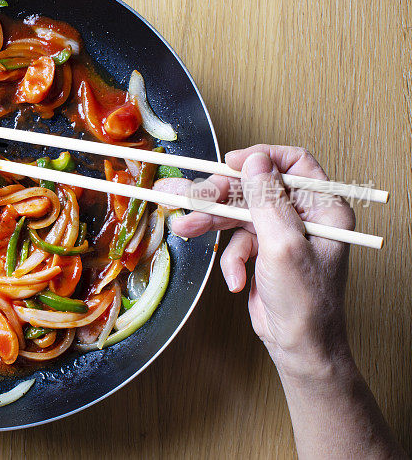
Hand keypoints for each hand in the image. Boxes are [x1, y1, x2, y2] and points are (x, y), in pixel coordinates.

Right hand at [171, 145, 355, 378]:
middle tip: (186, 197)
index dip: (260, 159)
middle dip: (219, 196)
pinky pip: (237, 240)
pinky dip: (231, 258)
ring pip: (239, 213)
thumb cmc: (305, 302)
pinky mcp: (264, 251)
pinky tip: (234, 278)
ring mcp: (282, 234)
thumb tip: (254, 161)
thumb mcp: (283, 245)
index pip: (293, 164)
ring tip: (183, 227)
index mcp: (323, 207)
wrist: (298, 346)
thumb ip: (267, 200)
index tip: (230, 164)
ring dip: (212, 223)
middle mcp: (304, 216)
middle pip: (254, 189)